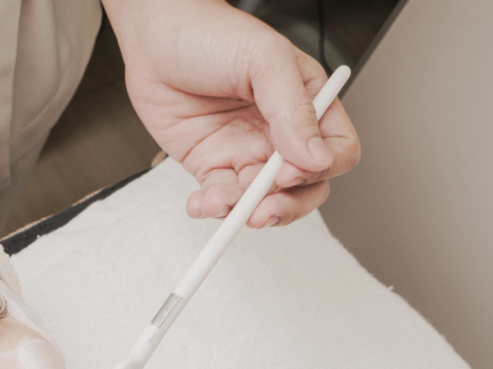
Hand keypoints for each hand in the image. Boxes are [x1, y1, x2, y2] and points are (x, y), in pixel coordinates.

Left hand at [103, 0, 359, 226]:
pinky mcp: (212, 164)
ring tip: (219, 200)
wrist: (156, 37)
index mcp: (306, 104)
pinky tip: (202, 202)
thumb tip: (315, 156)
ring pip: (262, 201)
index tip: (289, 171)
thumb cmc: (210, 33)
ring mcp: (245, 151)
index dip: (320, 169)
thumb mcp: (264, 59)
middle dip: (286, 206)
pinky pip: (221, 198)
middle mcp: (279, 133)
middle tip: (262, 210)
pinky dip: (213, 208)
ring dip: (243, 210)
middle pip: (305, 187)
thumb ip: (292, 109)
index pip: (337, 150)